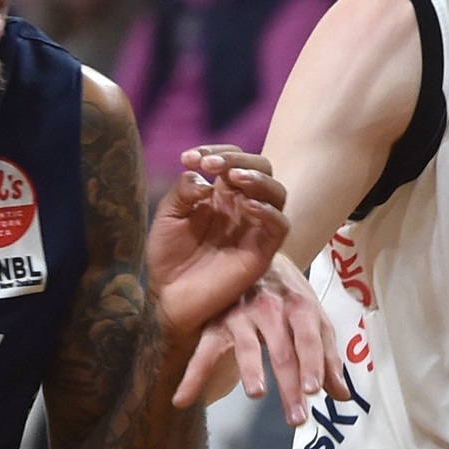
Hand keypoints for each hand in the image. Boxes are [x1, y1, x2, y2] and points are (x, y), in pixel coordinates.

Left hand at [146, 146, 289, 335]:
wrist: (168, 297)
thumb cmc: (168, 255)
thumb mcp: (168, 216)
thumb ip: (184, 191)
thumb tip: (203, 176)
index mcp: (220, 193)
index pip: (232, 160)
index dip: (215, 151)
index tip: (189, 158)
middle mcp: (241, 206)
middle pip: (261, 168)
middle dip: (239, 159)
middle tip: (211, 165)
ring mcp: (254, 227)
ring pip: (277, 192)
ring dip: (258, 179)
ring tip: (234, 178)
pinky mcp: (263, 251)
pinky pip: (281, 226)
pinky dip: (268, 211)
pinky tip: (245, 206)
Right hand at [173, 254, 345, 423]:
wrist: (253, 257)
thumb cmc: (288, 295)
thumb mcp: (313, 317)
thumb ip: (326, 356)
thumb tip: (341, 395)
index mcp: (299, 307)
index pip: (308, 337)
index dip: (312, 362)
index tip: (313, 389)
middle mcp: (270, 308)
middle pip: (282, 349)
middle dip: (289, 383)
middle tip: (296, 416)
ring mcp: (240, 315)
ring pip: (246, 346)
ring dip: (250, 370)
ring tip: (256, 394)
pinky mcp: (215, 323)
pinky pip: (204, 351)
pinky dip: (193, 375)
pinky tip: (182, 399)